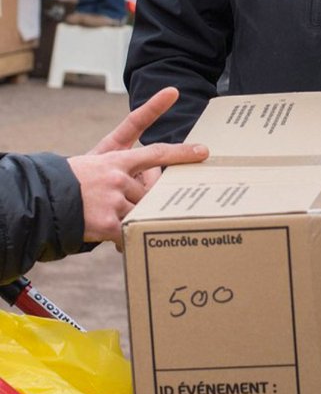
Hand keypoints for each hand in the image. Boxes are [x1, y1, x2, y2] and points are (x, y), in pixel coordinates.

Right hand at [69, 87, 208, 244]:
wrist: (43, 200)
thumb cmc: (74, 179)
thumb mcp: (99, 158)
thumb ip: (128, 162)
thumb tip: (152, 171)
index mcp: (117, 159)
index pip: (157, 152)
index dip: (182, 152)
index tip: (204, 151)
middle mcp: (117, 176)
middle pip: (150, 191)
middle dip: (143, 198)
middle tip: (123, 200)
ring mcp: (112, 199)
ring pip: (141, 210)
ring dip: (133, 216)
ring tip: (112, 216)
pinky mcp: (107, 222)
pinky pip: (130, 233)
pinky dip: (126, 239)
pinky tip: (119, 241)